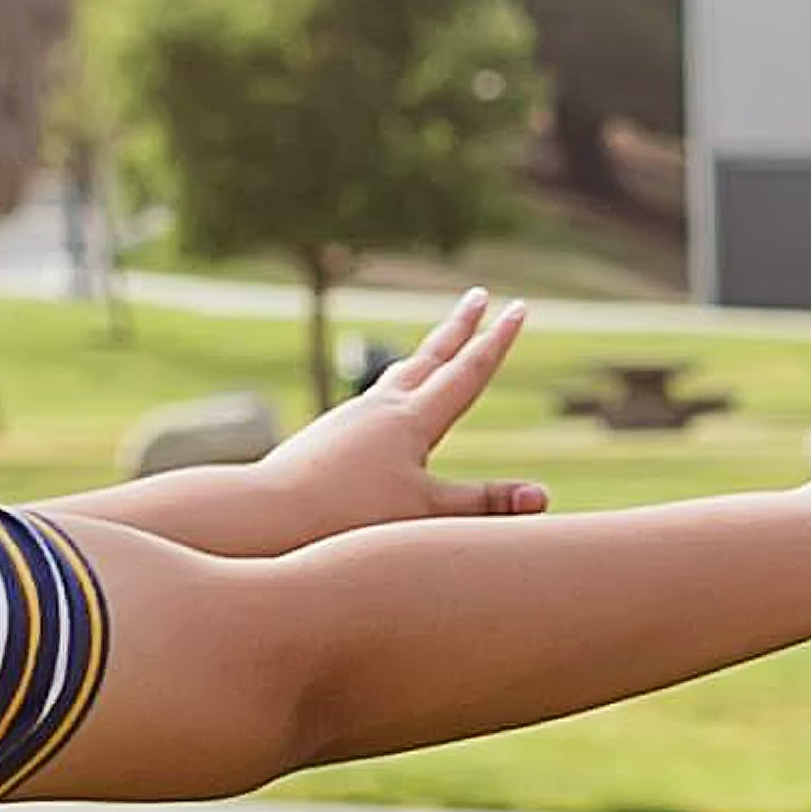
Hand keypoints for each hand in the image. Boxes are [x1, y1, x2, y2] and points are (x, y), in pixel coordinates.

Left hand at [261, 290, 545, 543]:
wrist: (267, 513)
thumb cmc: (348, 516)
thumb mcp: (425, 512)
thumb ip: (484, 503)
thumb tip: (543, 497)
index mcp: (412, 418)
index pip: (466, 372)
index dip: (497, 342)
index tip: (518, 308)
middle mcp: (381, 407)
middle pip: (431, 357)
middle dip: (460, 328)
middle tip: (479, 296)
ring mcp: (351, 419)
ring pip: (398, 375)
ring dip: (424, 356)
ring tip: (436, 348)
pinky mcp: (329, 438)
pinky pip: (372, 404)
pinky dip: (391, 391)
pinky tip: (384, 408)